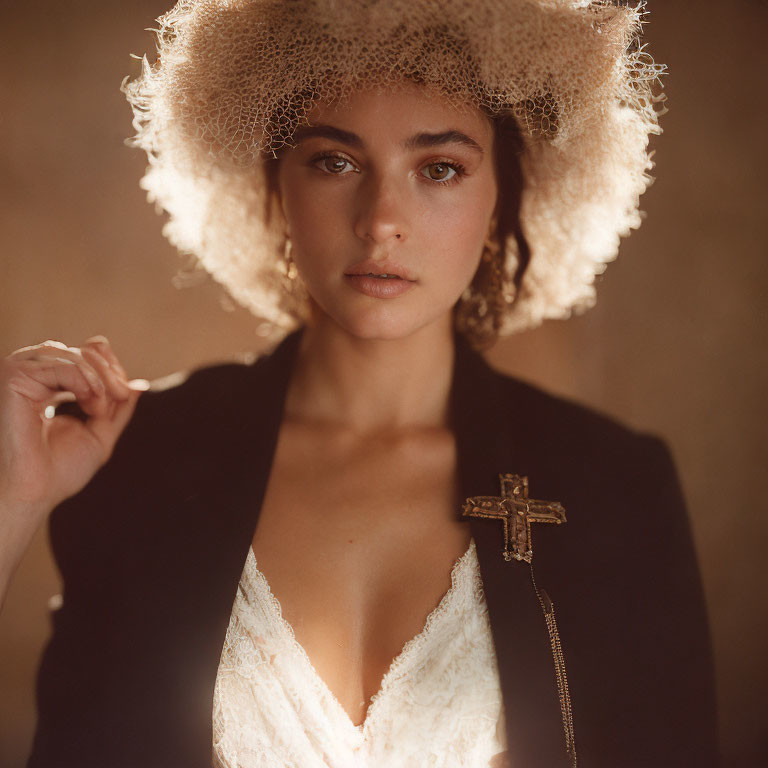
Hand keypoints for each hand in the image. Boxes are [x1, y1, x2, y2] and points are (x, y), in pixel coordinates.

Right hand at [0, 336, 147, 596]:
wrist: (36, 491)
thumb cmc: (61, 469)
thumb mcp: (101, 432)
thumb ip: (119, 407)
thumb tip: (140, 384)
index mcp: (50, 383)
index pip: (90, 354)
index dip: (113, 371)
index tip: (122, 397)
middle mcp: (34, 373)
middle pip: (87, 350)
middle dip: (111, 375)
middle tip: (118, 399)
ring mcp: (22, 373)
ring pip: (77, 354)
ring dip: (100, 381)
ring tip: (97, 410)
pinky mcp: (15, 378)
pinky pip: (63, 363)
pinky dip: (85, 381)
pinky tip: (88, 404)